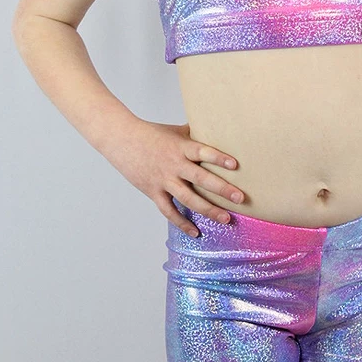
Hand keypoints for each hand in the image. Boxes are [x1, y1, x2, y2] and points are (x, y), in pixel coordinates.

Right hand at [106, 118, 242, 236]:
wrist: (121, 140)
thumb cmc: (151, 133)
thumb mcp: (175, 131)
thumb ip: (195, 134)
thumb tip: (217, 129)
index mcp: (181, 147)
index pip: (203, 151)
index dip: (218, 158)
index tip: (235, 165)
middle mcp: (174, 165)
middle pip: (200, 178)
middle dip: (222, 189)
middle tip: (240, 198)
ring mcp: (164, 180)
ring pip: (188, 199)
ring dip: (208, 210)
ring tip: (226, 219)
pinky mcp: (153, 192)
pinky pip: (169, 211)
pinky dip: (182, 223)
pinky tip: (196, 232)